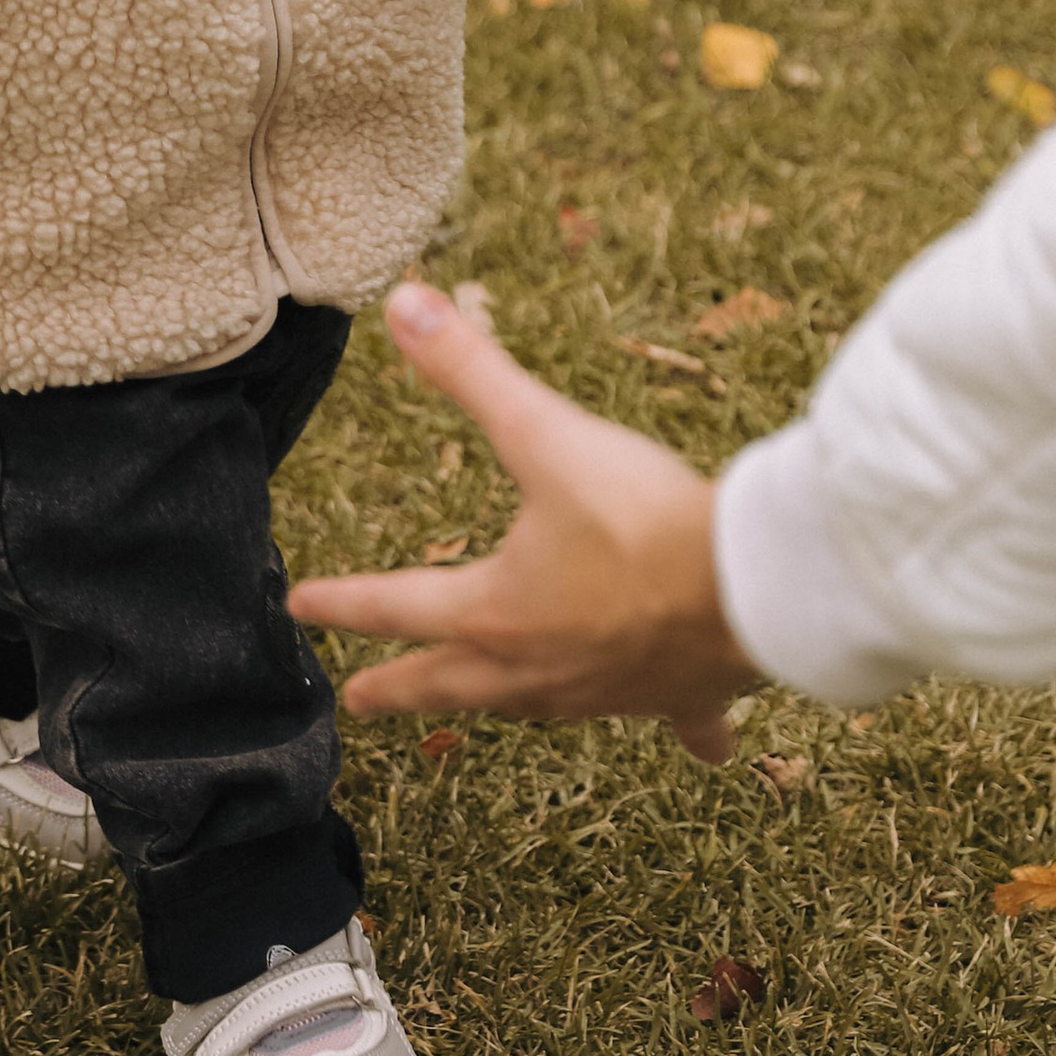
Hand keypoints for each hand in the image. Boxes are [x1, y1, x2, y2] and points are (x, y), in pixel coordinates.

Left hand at [286, 284, 760, 759]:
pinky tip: (709, 752)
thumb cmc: (645, 517)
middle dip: (399, 688)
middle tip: (360, 700)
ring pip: (537, 708)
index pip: (396, 605)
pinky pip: (674, 721)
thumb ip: (472, 371)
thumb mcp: (545, 434)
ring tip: (491, 705)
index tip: (300, 606)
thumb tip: (402, 303)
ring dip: (504, 705)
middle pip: (448, 684)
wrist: (755, 585)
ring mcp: (606, 691)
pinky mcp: (676, 694)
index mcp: (494, 609)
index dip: (343, 599)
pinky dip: (688, 734)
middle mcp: (537, 666)